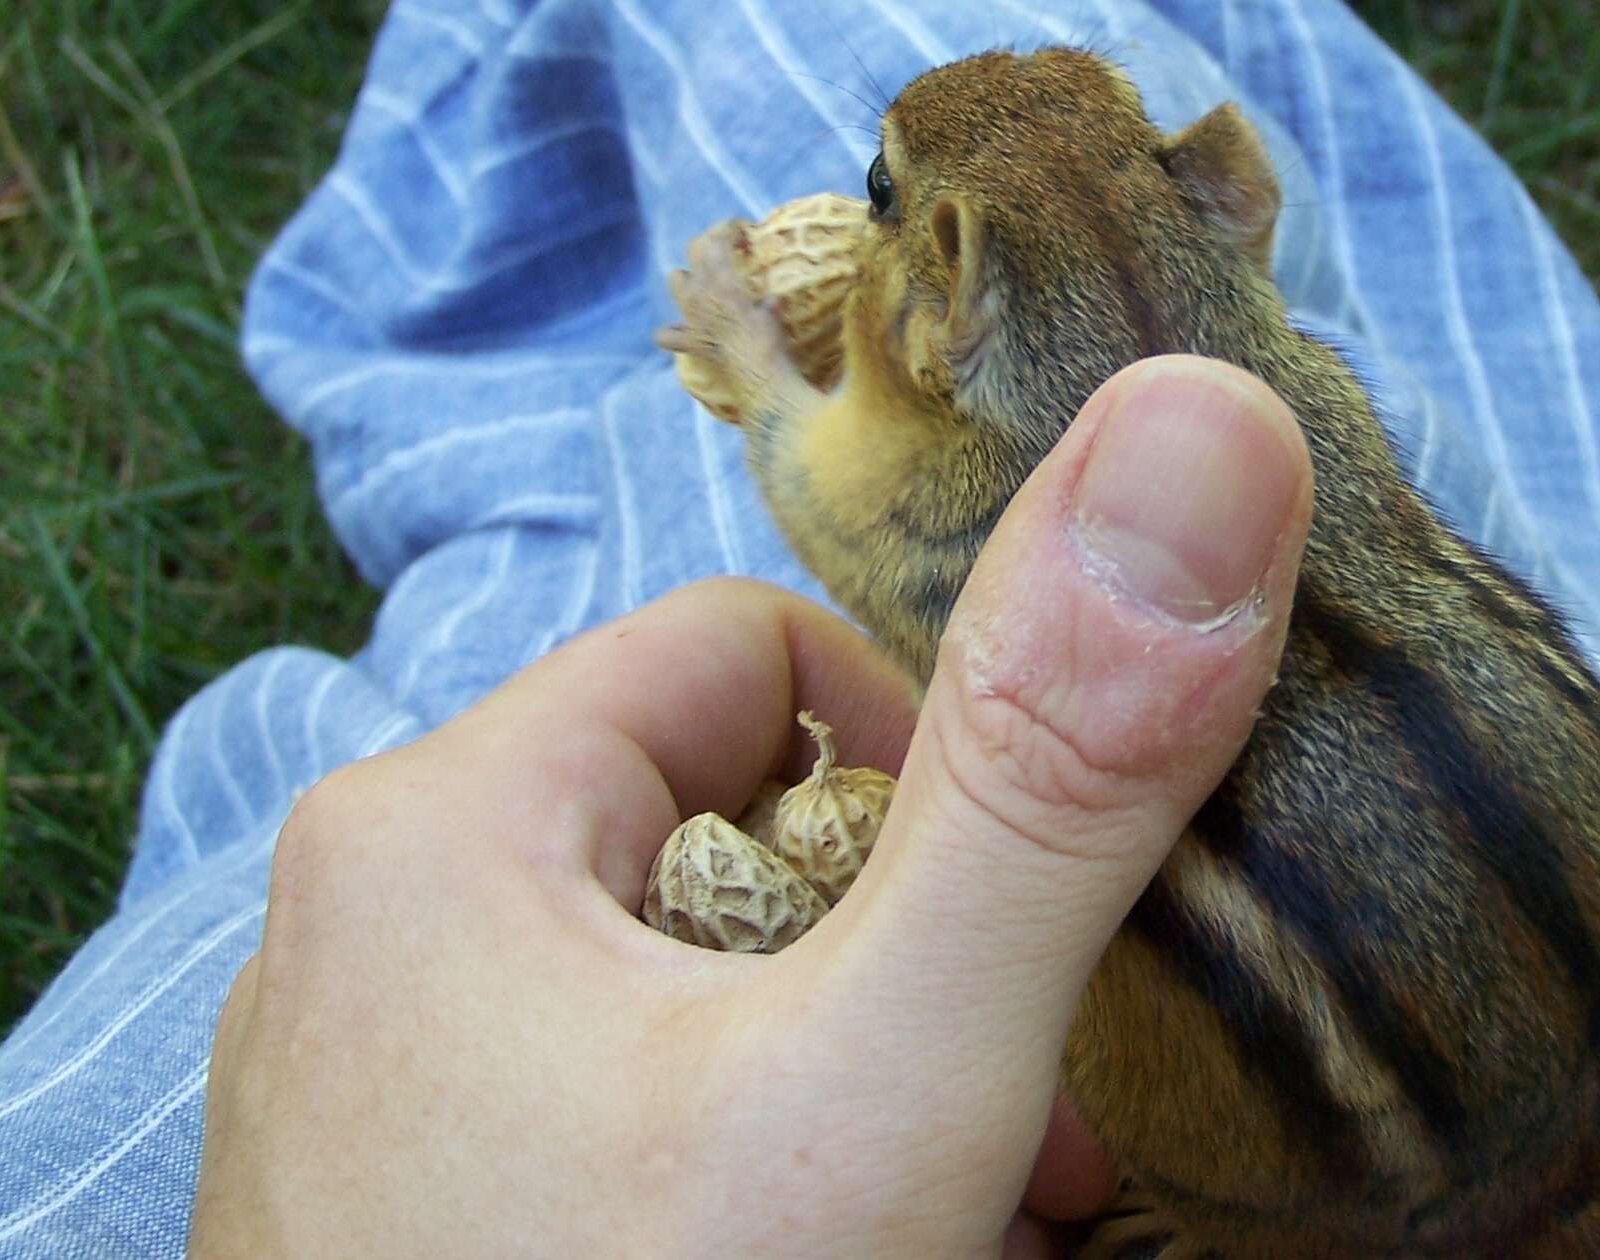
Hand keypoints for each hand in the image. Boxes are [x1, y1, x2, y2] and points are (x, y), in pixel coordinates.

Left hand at [190, 355, 1311, 1259]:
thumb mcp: (887, 1081)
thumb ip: (1054, 780)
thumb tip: (1214, 423)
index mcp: (444, 825)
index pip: (771, 659)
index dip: (943, 784)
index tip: (1019, 969)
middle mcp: (385, 939)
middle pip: (757, 832)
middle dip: (926, 969)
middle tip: (1015, 1140)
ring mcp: (397, 1102)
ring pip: (722, 990)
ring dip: (876, 1083)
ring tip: (965, 1228)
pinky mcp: (436, 1226)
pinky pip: (651, 1118)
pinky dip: (784, 1172)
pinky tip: (869, 1256)